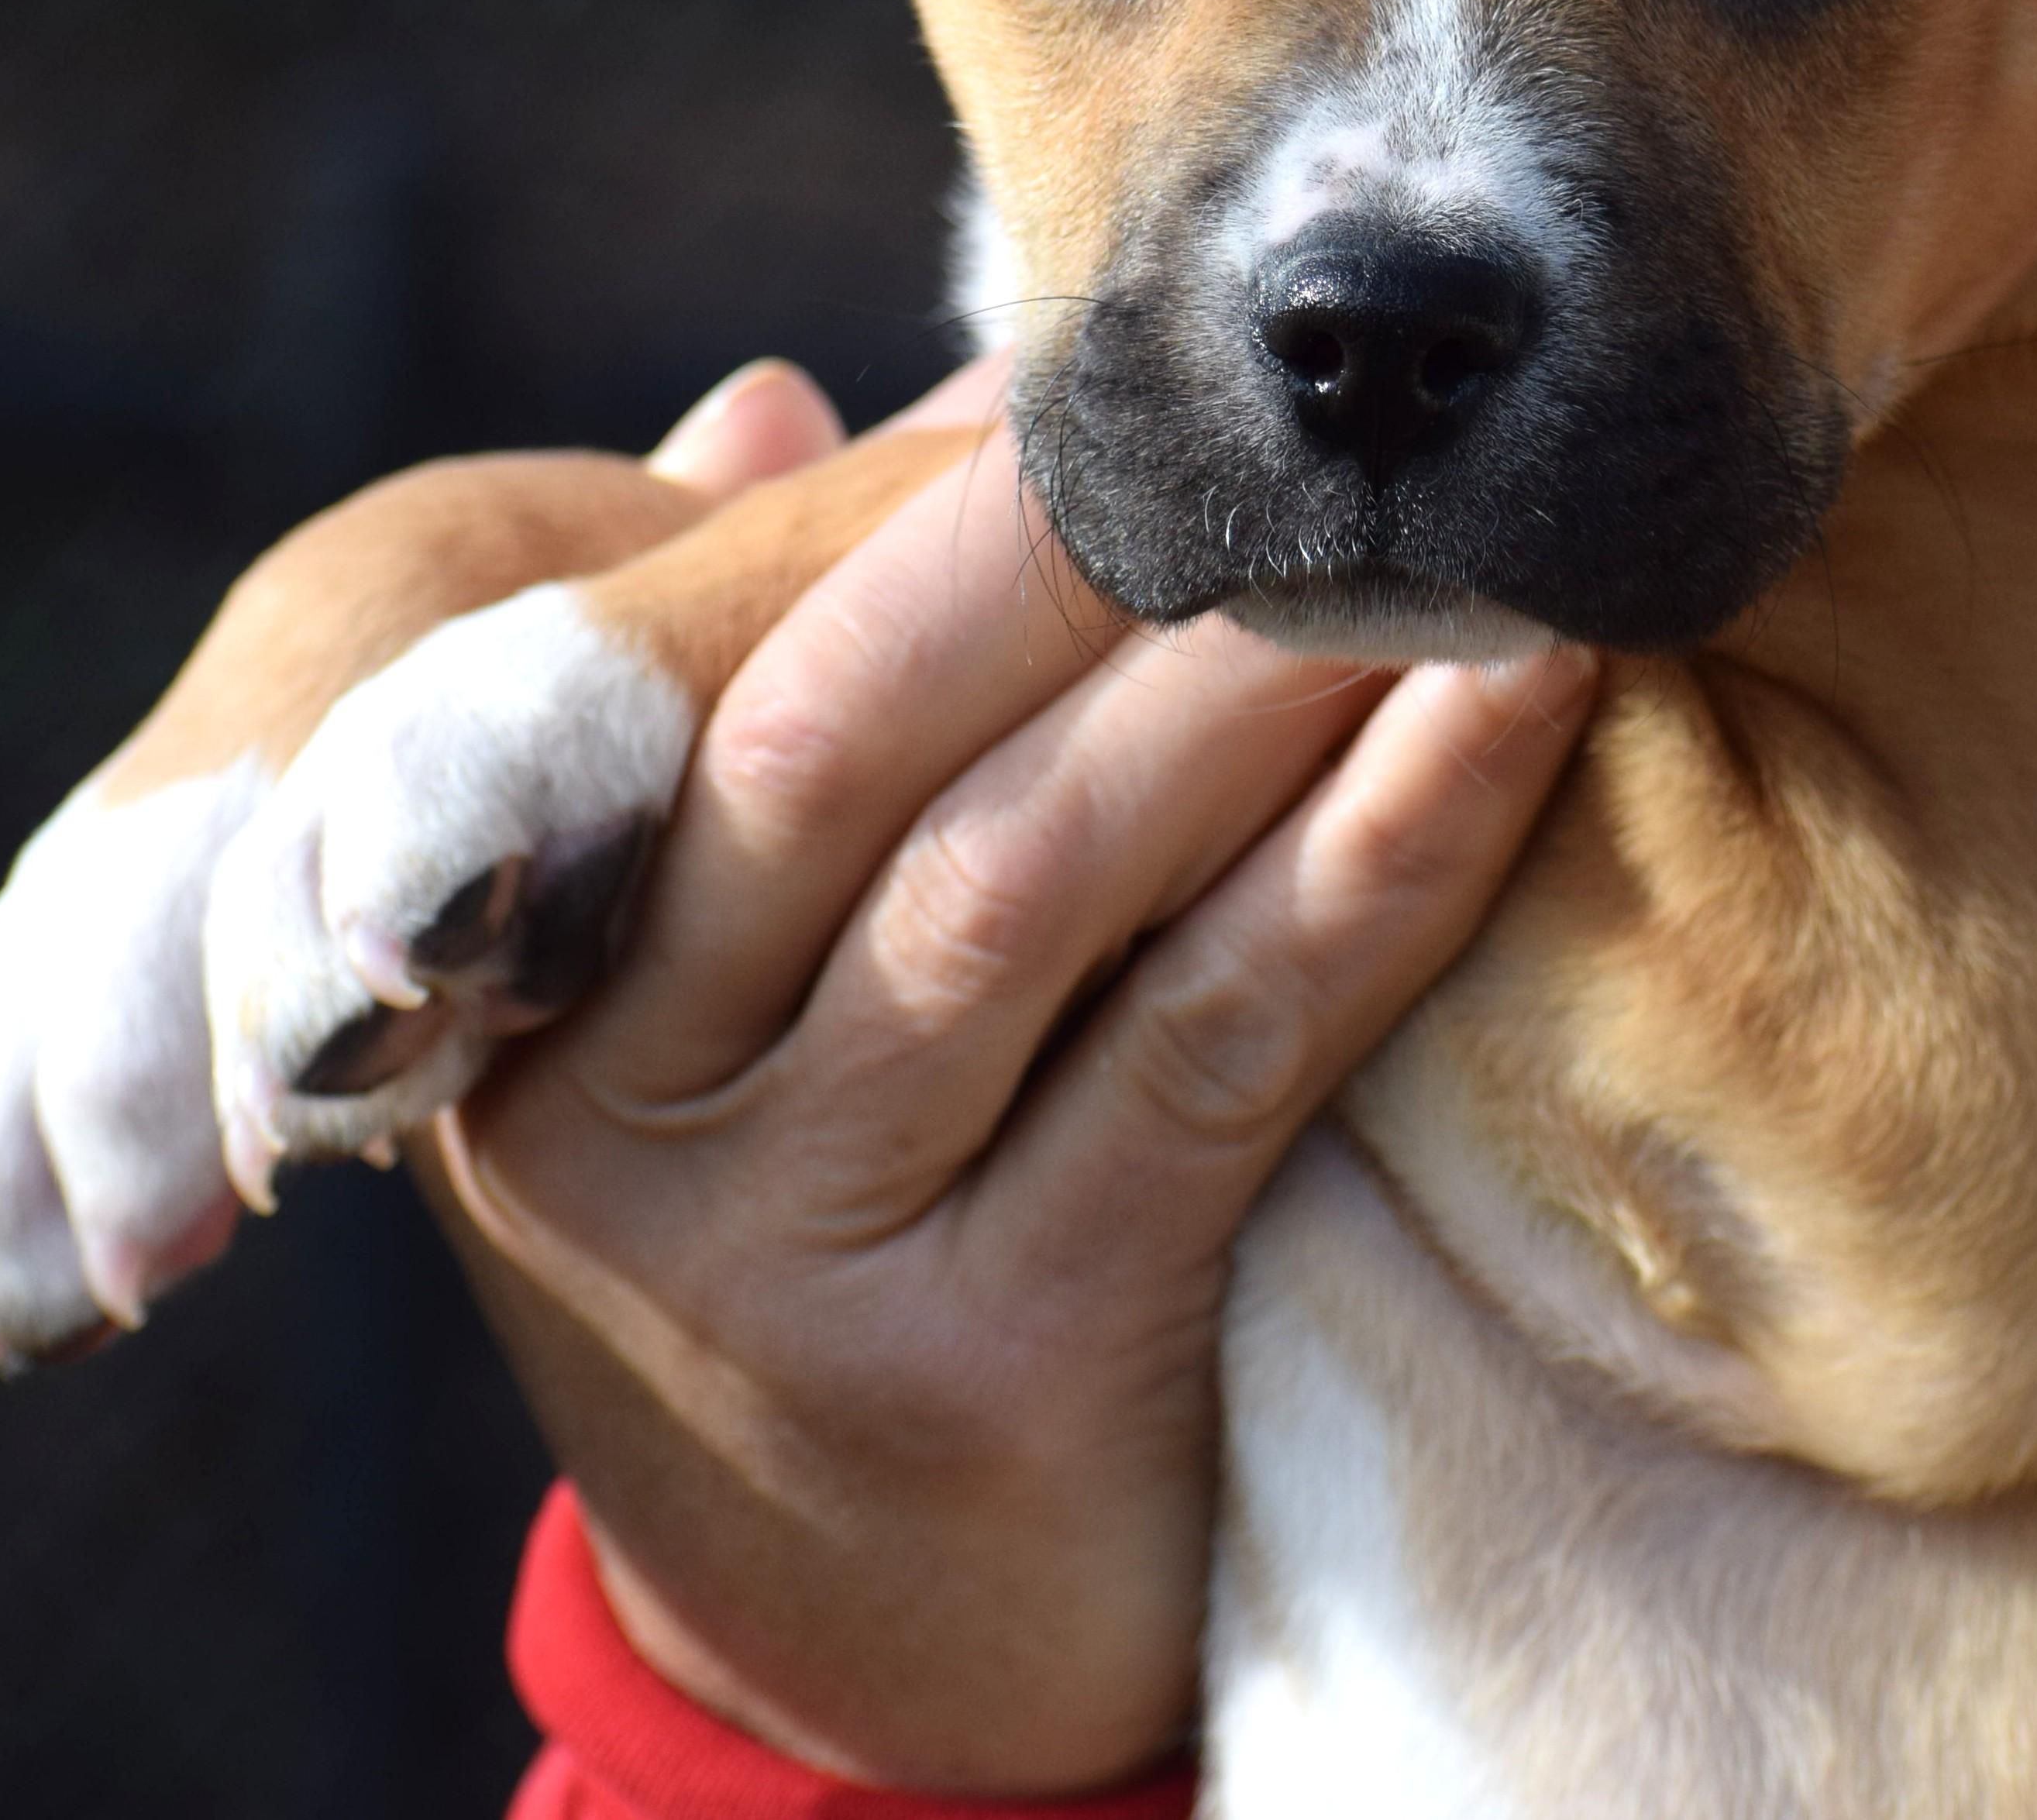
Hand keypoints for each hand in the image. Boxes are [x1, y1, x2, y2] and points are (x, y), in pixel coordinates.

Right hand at [414, 356, 1596, 1794]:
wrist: (853, 1668)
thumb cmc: (834, 1229)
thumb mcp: (726, 997)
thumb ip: (736, 698)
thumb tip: (780, 402)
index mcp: (524, 980)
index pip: (707, 673)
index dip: (918, 510)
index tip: (1113, 368)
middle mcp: (609, 1116)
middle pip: (843, 751)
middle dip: (1068, 553)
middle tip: (1287, 406)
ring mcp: (786, 1260)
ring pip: (1032, 881)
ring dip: (1257, 676)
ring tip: (1434, 529)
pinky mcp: (991, 1374)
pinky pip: (1215, 1047)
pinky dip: (1374, 857)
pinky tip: (1512, 716)